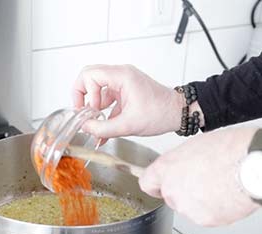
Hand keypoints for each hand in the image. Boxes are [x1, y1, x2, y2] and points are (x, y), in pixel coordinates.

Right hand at [72, 64, 191, 137]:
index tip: (90, 111)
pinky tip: (103, 130)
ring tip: (94, 124)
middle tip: (83, 112)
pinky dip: (103, 113)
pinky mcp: (125, 92)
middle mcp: (121, 75)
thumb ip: (103, 128)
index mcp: (122, 76)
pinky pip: (107, 99)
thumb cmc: (160, 113)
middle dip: (83, 96)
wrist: (178, 113)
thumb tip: (85, 128)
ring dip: (94, 107)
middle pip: (89, 77)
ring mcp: (123, 83)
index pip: (89, 75)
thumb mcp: (128, 125)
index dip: (84, 94)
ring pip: (97, 90)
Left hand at [139, 127, 261, 226]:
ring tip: (221, 185)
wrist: (254, 167)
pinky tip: (228, 195)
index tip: (159, 186)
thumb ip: (183, 161)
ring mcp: (187, 208)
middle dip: (185, 192)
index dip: (156, 184)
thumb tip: (186, 167)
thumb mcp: (199, 145)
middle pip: (171, 196)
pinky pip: (207, 216)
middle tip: (205, 180)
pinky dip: (216, 210)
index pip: (148, 183)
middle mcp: (172, 190)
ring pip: (190, 208)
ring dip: (201, 201)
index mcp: (167, 168)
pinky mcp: (204, 220)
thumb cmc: (232, 150)